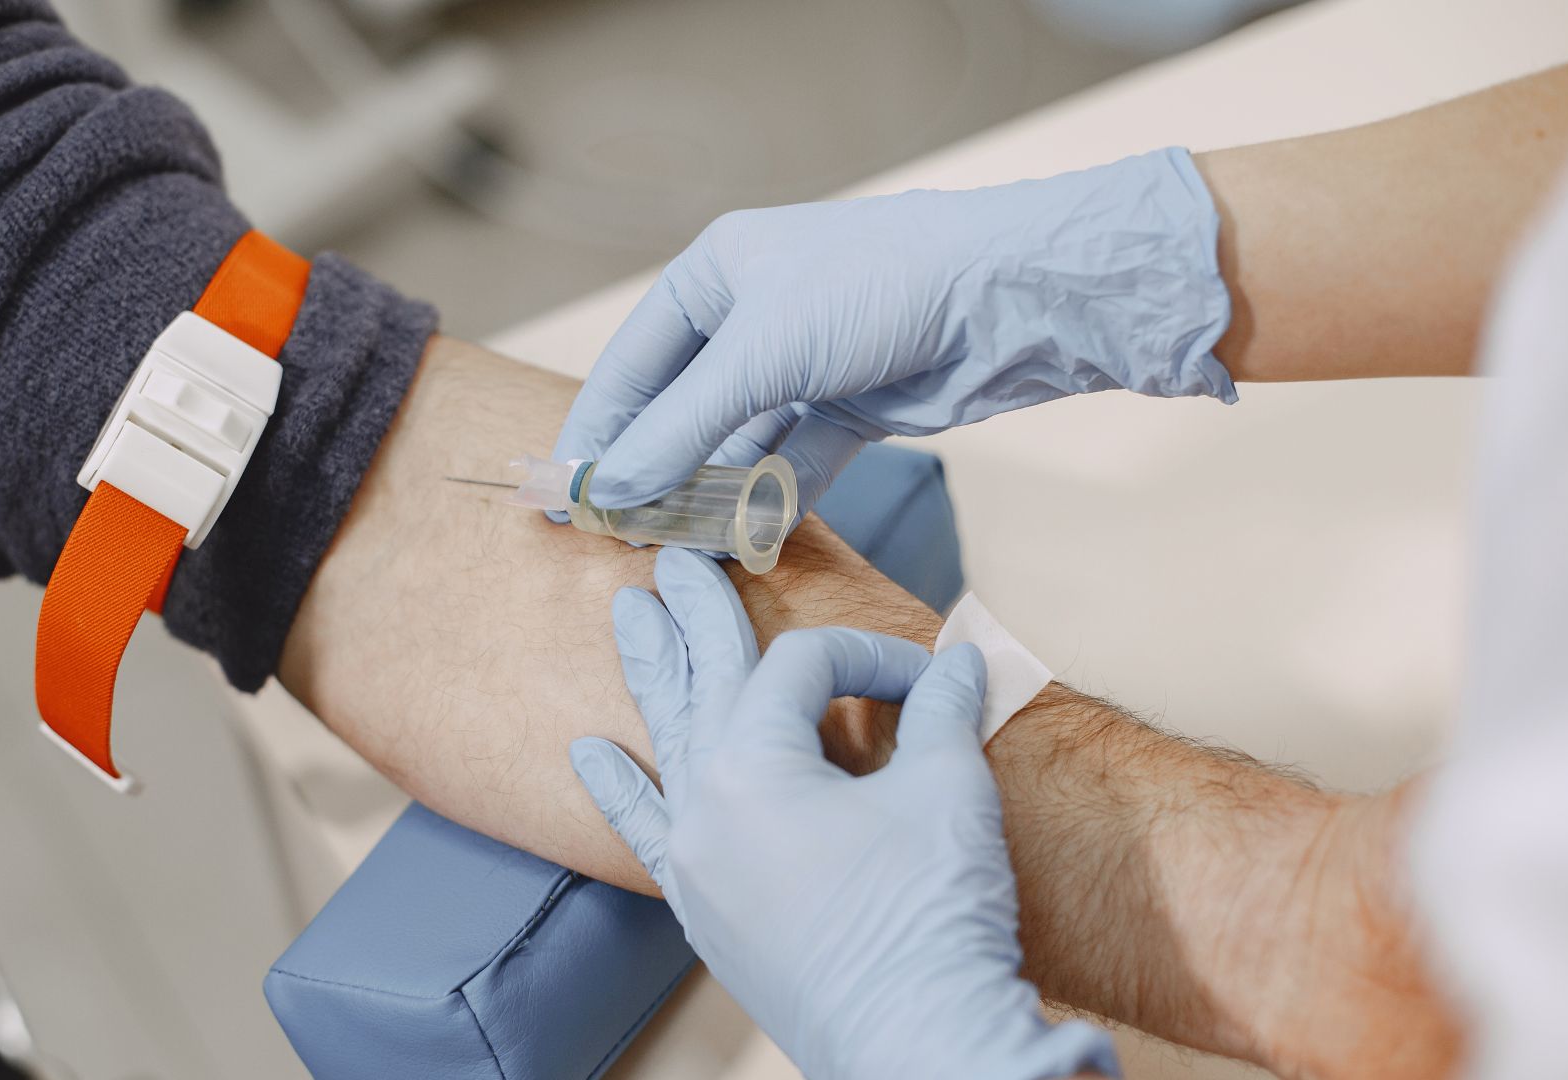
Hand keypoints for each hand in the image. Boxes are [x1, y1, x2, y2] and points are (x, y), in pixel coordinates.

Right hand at [552, 147, 1232, 512]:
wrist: (1007, 297)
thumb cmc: (877, 288)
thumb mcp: (760, 354)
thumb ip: (681, 429)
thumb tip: (609, 491)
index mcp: (716, 274)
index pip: (632, 364)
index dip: (595, 430)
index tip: (561, 493)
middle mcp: (754, 316)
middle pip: (681, 409)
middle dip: (650, 472)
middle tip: (611, 536)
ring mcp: (806, 365)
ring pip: (737, 443)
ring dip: (707, 495)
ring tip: (669, 550)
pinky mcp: (854, 408)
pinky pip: (792, 464)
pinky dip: (769, 501)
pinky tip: (741, 541)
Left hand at [568, 548, 1117, 1079]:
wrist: (919, 1048)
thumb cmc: (935, 919)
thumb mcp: (950, 794)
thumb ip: (944, 711)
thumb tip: (962, 658)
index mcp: (755, 766)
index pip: (803, 669)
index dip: (868, 657)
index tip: (929, 681)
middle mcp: (706, 806)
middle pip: (705, 681)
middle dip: (698, 615)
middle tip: (675, 557)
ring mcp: (696, 862)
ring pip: (665, 744)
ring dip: (652, 675)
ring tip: (626, 614)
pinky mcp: (704, 909)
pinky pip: (645, 835)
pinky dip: (618, 790)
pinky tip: (585, 753)